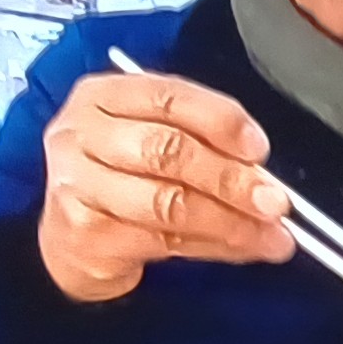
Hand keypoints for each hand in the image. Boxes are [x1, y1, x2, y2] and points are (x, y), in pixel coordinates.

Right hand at [36, 68, 294, 302]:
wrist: (68, 239)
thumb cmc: (122, 178)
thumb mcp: (155, 144)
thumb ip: (203, 147)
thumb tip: (268, 179)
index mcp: (103, 95)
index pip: (169, 97)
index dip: (220, 121)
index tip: (260, 149)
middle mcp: (81, 134)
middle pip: (166, 150)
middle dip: (230, 178)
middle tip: (275, 202)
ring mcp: (77, 186)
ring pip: (166, 203)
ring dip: (228, 221)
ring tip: (269, 235)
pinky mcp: (85, 234)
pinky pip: (161, 241)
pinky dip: (212, 246)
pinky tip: (240, 248)